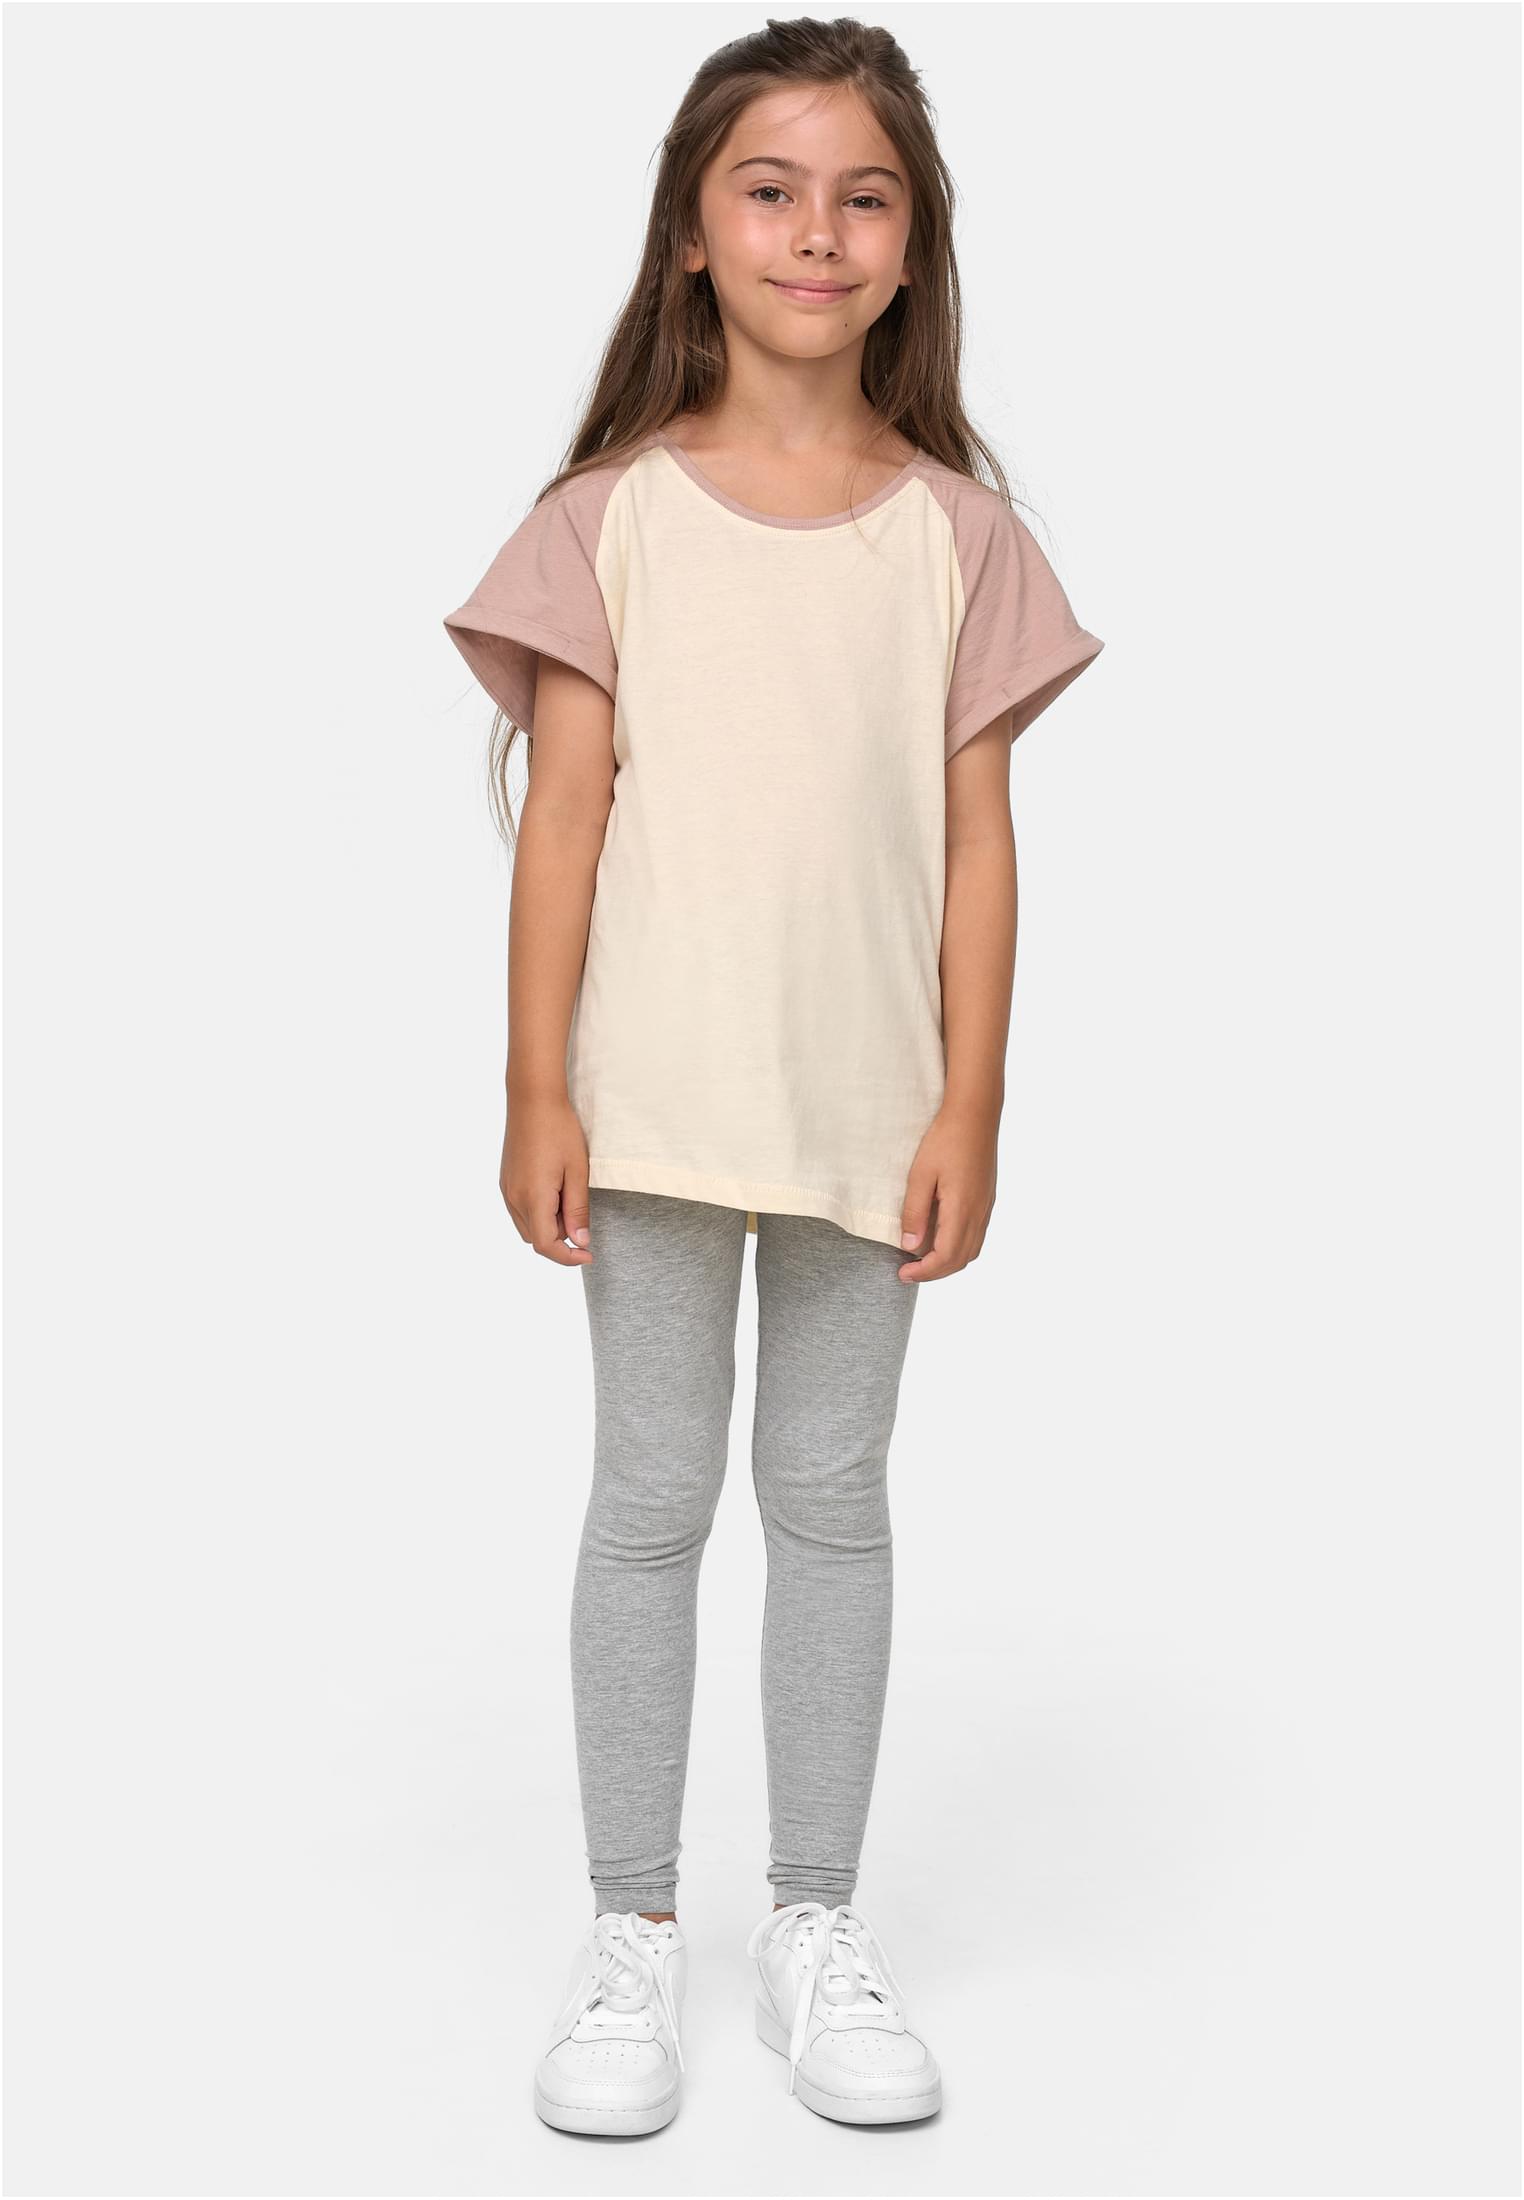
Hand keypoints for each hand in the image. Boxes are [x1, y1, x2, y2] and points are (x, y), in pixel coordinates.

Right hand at [500, 1090, 594, 1265]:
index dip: (568, 1258)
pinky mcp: (505, 1182)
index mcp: (533, 1197)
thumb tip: (579, 1242)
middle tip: (581, 1215)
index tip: (588, 1253)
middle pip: (536, 1239)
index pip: (545, 1245)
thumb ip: (577, 1210)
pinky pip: (520, 1211)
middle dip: (560, 1238)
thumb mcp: (577, 1171)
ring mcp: (506, 1190)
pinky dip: (539, 1212)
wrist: (533, 1099)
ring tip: (568, 1197)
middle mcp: (514, 1198)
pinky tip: (554, 1190)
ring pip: (527, 1227)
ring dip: (549, 1225)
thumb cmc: (559, 1130)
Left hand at [897, 1100, 998, 1281]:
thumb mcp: (920, 1174)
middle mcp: (979, 1213)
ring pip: (971, 1250)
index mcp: (962, 1209)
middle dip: (935, 1272)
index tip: (902, 1274)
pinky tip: (940, 1239)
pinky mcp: (987, 1199)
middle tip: (908, 1272)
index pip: (946, 1257)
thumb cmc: (945, 1139)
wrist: (975, 1114)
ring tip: (922, 1259)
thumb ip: (915, 1212)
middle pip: (961, 1260)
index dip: (924, 1272)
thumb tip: (910, 1247)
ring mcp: (986, 1207)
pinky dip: (958, 1247)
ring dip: (948, 1261)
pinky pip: (976, 1236)